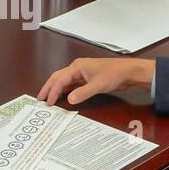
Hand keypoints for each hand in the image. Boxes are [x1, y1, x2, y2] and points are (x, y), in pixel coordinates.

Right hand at [38, 57, 155, 105]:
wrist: (128, 71)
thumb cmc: (113, 74)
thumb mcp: (98, 85)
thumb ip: (82, 93)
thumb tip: (69, 100)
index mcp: (77, 67)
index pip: (60, 80)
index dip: (53, 91)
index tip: (48, 102)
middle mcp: (77, 68)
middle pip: (58, 77)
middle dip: (49, 87)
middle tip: (40, 99)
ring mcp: (82, 73)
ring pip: (64, 80)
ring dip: (56, 89)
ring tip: (48, 98)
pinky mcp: (87, 78)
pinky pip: (71, 84)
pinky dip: (65, 90)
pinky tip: (62, 96)